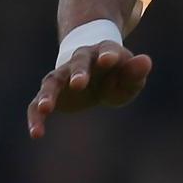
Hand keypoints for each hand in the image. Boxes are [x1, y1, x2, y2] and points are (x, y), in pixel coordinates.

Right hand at [28, 42, 152, 138]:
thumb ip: (135, 72)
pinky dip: (36, 117)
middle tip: (78, 84)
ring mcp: (62, 77)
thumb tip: (146, 61)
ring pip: (52, 82)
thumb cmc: (117, 75)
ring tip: (45, 108)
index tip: (108, 60)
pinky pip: (37, 104)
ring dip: (48, 94)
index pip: (107, 49)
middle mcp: (79, 61)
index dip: (108, 54)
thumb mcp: (130, 77)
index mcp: (104, 53)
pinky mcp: (52, 95)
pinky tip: (36, 133)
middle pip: (77, 63)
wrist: (94, 73)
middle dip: (78, 73)